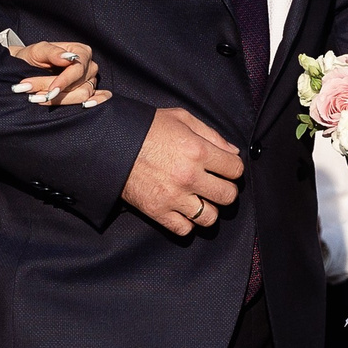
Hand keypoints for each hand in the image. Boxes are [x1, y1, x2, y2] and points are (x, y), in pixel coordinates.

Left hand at [8, 39, 107, 106]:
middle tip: (33, 97)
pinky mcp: (90, 93)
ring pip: (82, 96)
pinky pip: (98, 99)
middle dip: (56, 93)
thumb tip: (67, 58)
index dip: (64, 81)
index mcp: (81, 51)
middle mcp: (90, 66)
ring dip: (61, 101)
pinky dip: (95, 102)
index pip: (77, 69)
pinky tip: (86, 106)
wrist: (27, 66)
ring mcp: (91, 81)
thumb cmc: (34, 56)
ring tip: (39, 100)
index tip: (51, 91)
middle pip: (79, 85)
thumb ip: (52, 52)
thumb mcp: (38, 50)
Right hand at [121, 107, 243, 235]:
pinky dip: (187, 223)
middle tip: (215, 185)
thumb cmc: (147, 128)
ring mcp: (173, 197)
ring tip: (200, 200)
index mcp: (198, 151)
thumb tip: (233, 152)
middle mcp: (189, 176)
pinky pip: (184, 229)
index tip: (225, 168)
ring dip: (209, 209)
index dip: (233, 168)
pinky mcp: (157, 211)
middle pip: (228, 196)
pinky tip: (183, 210)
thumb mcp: (181, 118)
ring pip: (210, 218)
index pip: (235, 169)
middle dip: (225, 189)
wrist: (111, 144)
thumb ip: (211, 135)